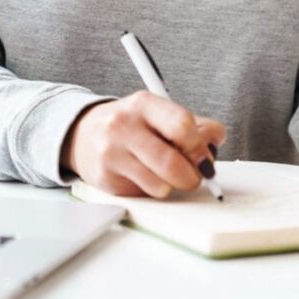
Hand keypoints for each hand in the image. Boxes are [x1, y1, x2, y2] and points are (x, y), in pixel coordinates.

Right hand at [60, 91, 225, 198]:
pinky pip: (144, 194)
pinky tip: (144, 177)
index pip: (182, 125)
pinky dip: (153, 190)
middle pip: (173, 162)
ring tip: (166, 175)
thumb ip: (195, 126)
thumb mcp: (159, 114)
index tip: (203, 155)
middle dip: (191, 176)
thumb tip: (215, 140)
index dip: (199, 146)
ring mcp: (112, 153)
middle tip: (194, 175)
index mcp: (144, 104)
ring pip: (161, 185)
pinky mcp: (106, 179)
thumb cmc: (130, 126)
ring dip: (172, 186)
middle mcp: (124, 125)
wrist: (82, 135)